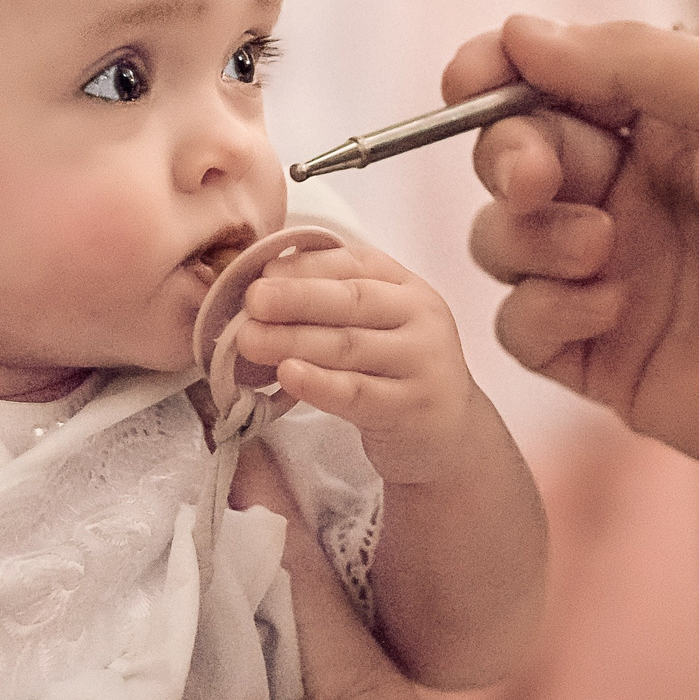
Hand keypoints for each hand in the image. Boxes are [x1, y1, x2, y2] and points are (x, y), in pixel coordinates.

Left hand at [234, 240, 491, 486]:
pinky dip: (319, 383)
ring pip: (350, 346)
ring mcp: (422, 362)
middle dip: (296, 297)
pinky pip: (358, 393)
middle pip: (353, 301)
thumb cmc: (395, 373)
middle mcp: (421, 316)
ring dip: (294, 340)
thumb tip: (263, 284)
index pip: (356, 264)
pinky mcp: (413, 407)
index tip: (262, 272)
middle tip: (251, 300)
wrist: (450, 435)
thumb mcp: (376, 327)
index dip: (306, 266)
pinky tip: (287, 375)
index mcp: (406, 286)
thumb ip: (332, 303)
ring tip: (248, 340)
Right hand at [447, 16, 698, 471]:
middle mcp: (624, 198)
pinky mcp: (598, 358)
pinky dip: (548, 310)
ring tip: (602, 247)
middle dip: (508, 155)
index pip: (546, 87)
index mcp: (658, 127)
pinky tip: (613, 307)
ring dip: (532, 235)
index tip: (468, 80)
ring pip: (500, 240)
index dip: (495, 76)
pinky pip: (519, 326)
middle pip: (508, 158)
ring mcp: (606, 278)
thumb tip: (522, 35)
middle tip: (541, 175)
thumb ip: (627, 56)